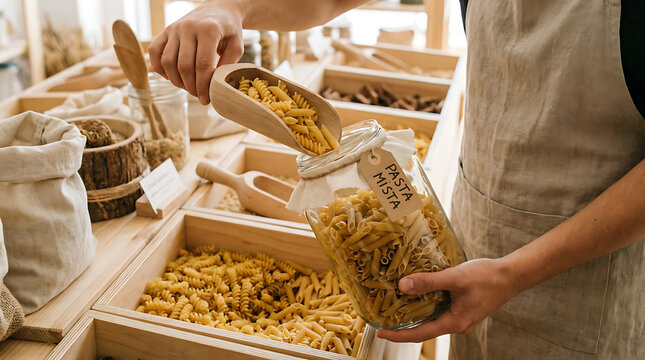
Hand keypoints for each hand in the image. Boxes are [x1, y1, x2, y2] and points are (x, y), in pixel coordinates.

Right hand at [148, 0, 245, 104]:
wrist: (218, 9)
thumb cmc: (229, 30)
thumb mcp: (236, 46)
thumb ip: (228, 65)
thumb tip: (215, 87)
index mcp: (209, 29)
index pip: (203, 65)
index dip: (203, 86)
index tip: (207, 100)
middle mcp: (188, 27)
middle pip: (184, 66)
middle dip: (191, 87)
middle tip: (199, 96)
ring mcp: (174, 28)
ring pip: (168, 62)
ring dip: (177, 81)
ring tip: (189, 88)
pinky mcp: (165, 31)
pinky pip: (155, 53)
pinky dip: (160, 69)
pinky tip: (173, 77)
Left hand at [377, 258, 519, 342]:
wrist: (512, 275)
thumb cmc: (487, 277)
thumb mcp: (454, 277)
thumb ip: (428, 282)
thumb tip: (402, 286)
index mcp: (455, 323)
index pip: (420, 334)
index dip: (398, 334)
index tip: (380, 332)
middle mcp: (457, 324)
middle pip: (424, 329)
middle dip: (403, 325)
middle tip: (383, 317)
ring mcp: (461, 317)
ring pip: (433, 318)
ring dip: (415, 314)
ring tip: (395, 306)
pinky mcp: (464, 309)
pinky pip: (441, 310)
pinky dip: (427, 305)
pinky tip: (418, 294)